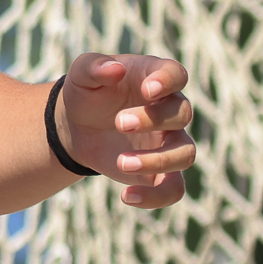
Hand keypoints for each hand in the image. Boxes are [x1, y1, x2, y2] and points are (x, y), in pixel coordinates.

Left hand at [56, 53, 195, 209]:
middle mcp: (169, 110)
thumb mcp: (81, 74)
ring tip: (121, 163)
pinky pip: (174, 189)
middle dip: (153, 120)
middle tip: (119, 122)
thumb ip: (95, 66)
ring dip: (158, 160)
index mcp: (154, 78)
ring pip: (185, 154)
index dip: (168, 81)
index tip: (148, 90)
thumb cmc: (87, 92)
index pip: (176, 74)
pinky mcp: (160, 171)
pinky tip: (127, 197)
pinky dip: (156, 197)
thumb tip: (114, 68)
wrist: (77, 125)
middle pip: (181, 114)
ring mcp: (168, 142)